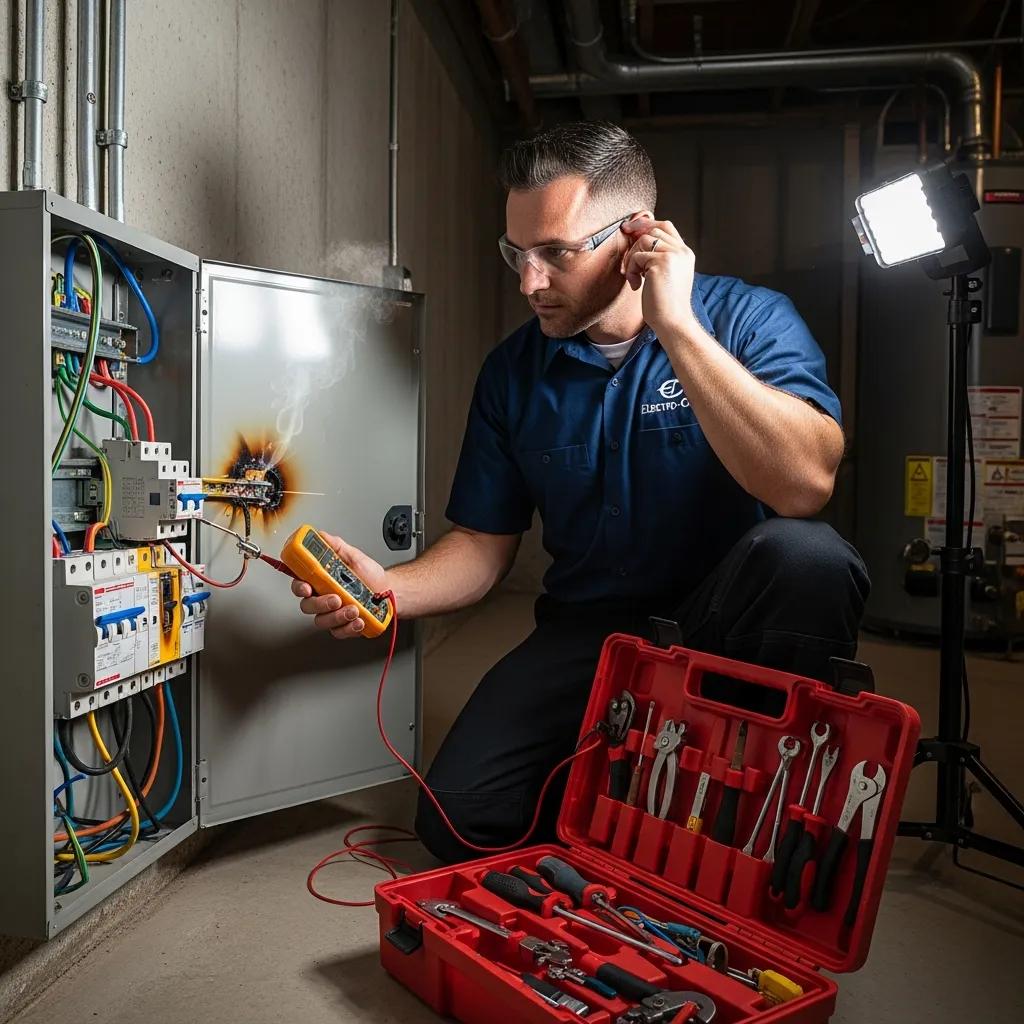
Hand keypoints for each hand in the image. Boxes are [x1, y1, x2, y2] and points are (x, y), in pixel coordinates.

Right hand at [289, 531, 390, 639]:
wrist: (390, 592)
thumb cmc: (370, 576)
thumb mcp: (354, 556)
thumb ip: (335, 546)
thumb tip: (319, 535)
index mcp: (321, 580)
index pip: (300, 584)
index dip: (299, 587)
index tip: (307, 587)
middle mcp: (323, 597)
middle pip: (307, 606)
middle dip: (320, 603)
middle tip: (336, 598)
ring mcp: (332, 613)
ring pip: (322, 620)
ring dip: (337, 616)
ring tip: (354, 609)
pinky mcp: (343, 626)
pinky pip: (338, 632)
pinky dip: (348, 628)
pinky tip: (358, 620)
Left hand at [620, 218, 698, 339]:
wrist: (673, 321)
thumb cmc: (665, 304)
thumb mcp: (665, 275)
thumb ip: (658, 257)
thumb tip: (637, 239)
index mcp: (685, 253)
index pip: (665, 226)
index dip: (646, 225)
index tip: (629, 230)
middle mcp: (682, 251)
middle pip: (653, 230)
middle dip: (634, 241)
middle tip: (627, 260)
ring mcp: (673, 255)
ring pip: (643, 241)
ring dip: (632, 258)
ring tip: (634, 278)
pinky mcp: (662, 262)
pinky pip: (637, 256)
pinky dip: (631, 270)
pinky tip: (636, 286)